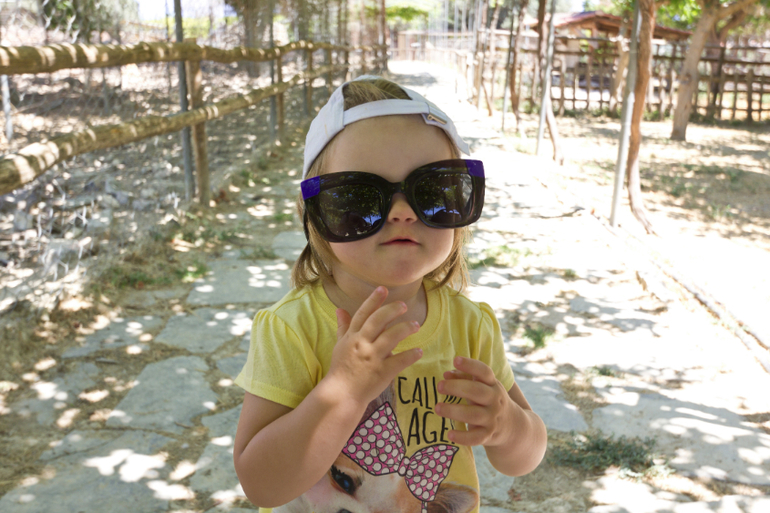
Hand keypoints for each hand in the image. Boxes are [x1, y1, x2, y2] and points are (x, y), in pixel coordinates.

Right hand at [326, 286, 421, 407]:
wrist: (341, 394)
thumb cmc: (341, 369)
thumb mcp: (340, 345)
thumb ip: (343, 326)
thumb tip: (340, 309)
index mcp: (352, 336)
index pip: (363, 314)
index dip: (373, 300)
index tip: (383, 288)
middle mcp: (362, 344)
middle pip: (377, 321)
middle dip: (391, 310)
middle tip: (403, 305)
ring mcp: (372, 358)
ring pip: (390, 338)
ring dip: (405, 329)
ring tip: (416, 325)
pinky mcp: (381, 373)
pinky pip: (399, 362)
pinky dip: (410, 356)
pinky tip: (419, 351)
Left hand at [435, 356, 513, 446]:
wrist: (514, 427)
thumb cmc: (490, 401)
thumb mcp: (482, 387)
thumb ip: (464, 378)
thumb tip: (446, 375)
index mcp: (493, 385)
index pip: (484, 372)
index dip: (470, 365)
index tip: (455, 360)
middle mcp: (495, 400)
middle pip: (477, 392)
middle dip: (457, 388)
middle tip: (439, 386)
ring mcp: (492, 418)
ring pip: (474, 414)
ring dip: (454, 411)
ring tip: (437, 408)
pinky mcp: (489, 435)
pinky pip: (476, 438)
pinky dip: (463, 437)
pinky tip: (450, 434)